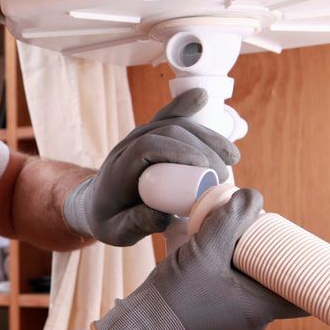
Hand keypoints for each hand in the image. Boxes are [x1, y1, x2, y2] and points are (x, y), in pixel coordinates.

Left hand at [63, 88, 239, 245]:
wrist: (97, 205)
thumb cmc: (108, 220)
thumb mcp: (116, 231)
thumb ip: (136, 225)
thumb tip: (165, 216)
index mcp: (120, 167)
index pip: (148, 146)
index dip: (178, 150)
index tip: (204, 166)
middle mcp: (130, 145)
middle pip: (167, 131)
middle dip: (201, 147)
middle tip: (223, 173)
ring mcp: (141, 137)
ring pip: (175, 124)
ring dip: (206, 136)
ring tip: (232, 156)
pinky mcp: (152, 136)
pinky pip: (169, 117)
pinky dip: (186, 107)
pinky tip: (205, 99)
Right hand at [91, 188, 306, 329]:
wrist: (142, 320)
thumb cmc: (175, 290)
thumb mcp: (204, 247)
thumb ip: (229, 218)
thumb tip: (253, 196)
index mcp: (261, 309)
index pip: (308, 297)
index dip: (315, 274)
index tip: (308, 249)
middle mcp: (255, 320)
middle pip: (283, 286)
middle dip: (281, 259)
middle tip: (274, 234)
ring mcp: (237, 319)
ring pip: (261, 286)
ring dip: (257, 263)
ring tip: (247, 237)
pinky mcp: (219, 315)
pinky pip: (241, 291)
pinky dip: (240, 271)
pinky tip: (226, 252)